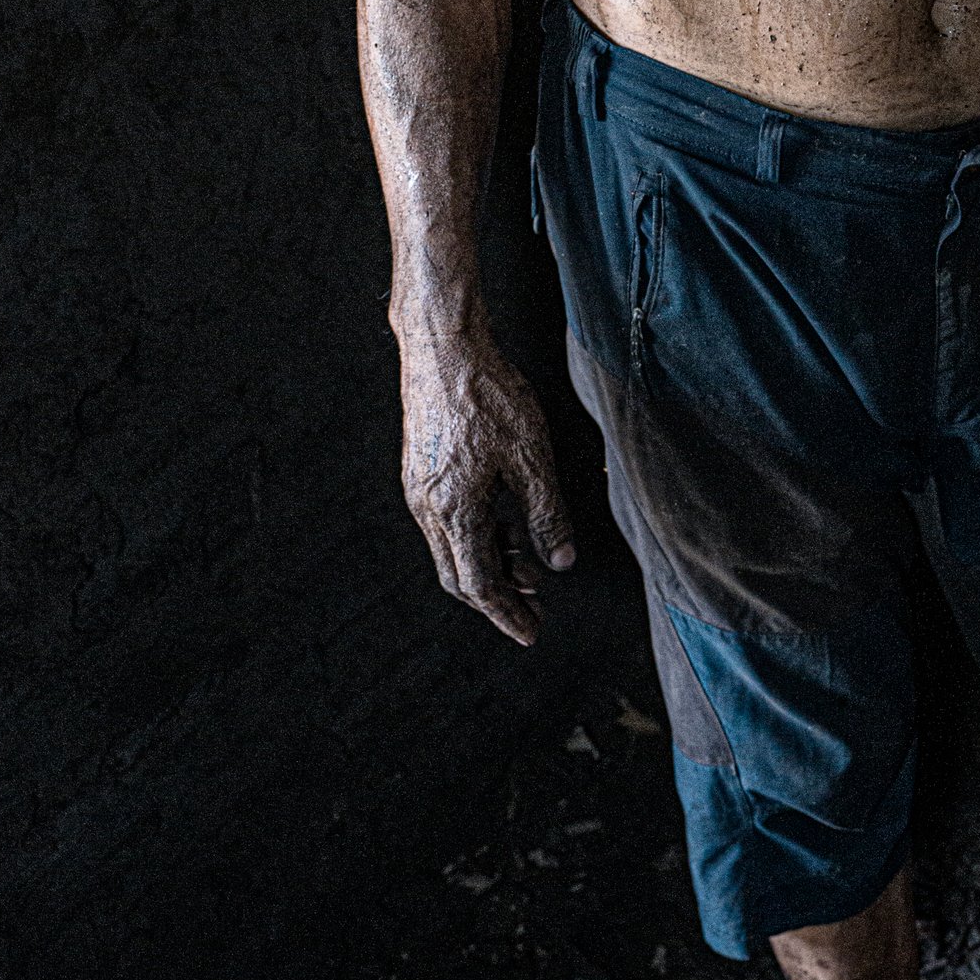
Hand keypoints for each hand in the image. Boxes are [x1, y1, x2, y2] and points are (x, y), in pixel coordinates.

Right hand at [395, 328, 576, 644]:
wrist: (443, 347)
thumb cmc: (487, 395)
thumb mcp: (532, 457)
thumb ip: (547, 514)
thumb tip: (561, 562)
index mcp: (454, 511)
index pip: (480, 584)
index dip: (507, 612)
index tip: (531, 631)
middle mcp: (427, 508)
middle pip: (459, 576)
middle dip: (498, 599)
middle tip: (534, 610)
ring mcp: (418, 490)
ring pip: (451, 549)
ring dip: (490, 564)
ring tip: (528, 564)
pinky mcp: (420, 471)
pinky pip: (445, 523)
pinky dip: (476, 536)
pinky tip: (505, 523)